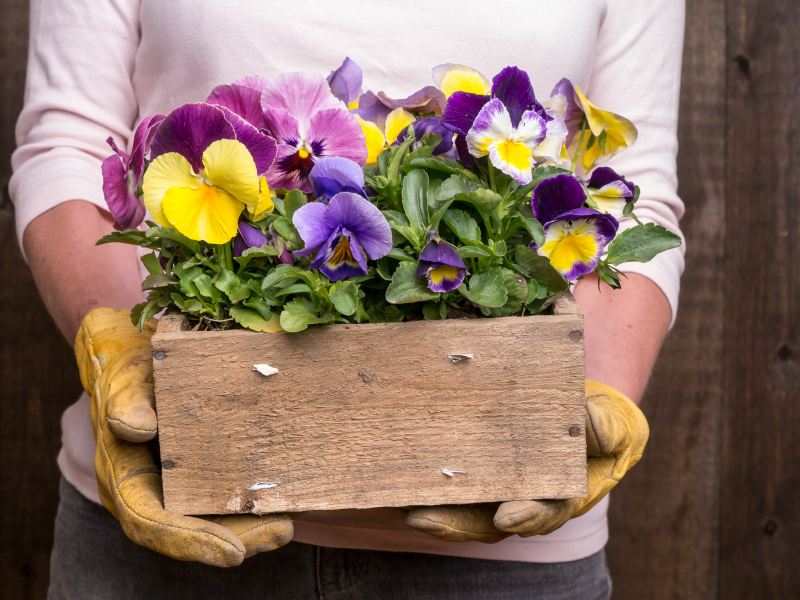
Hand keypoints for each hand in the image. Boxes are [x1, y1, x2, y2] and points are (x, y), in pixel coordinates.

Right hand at [75, 308, 292, 566]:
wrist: (141, 352)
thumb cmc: (133, 364)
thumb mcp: (126, 375)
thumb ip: (126, 399)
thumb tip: (133, 429)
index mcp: (124, 477)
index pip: (150, 522)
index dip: (189, 540)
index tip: (232, 552)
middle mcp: (152, 490)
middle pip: (191, 530)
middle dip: (237, 538)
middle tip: (281, 532)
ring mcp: (180, 483)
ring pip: (214, 519)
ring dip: (252, 527)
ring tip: (289, 524)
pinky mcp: (205, 470)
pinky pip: (228, 495)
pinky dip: (257, 501)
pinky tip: (289, 498)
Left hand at [405, 380, 648, 540]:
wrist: (578, 411)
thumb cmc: (599, 421)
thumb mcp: (615, 424)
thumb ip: (605, 428)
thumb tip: (589, 425)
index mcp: (559, 496)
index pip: (542, 512)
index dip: (526, 517)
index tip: (506, 517)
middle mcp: (520, 499)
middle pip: (484, 520)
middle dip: (453, 522)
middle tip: (421, 519)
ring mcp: (492, 487)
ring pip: (457, 506)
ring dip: (425, 508)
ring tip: (392, 503)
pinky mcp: (471, 470)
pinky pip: (444, 482)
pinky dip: (417, 484)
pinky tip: (388, 480)